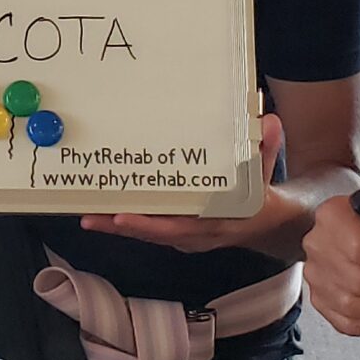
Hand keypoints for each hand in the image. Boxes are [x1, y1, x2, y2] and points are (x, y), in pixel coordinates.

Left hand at [79, 115, 296, 253]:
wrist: (269, 226)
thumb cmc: (263, 197)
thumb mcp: (266, 173)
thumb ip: (266, 149)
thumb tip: (268, 122)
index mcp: (220, 222)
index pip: (183, 226)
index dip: (153, 224)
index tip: (126, 217)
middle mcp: (199, 235)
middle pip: (156, 234)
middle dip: (125, 227)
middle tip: (95, 217)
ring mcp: (188, 238)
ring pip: (150, 235)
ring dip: (120, 227)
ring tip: (89, 216)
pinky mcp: (180, 235)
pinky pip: (151, 231)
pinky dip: (129, 224)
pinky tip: (105, 214)